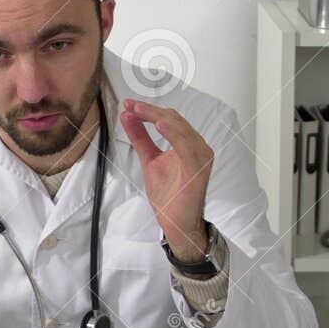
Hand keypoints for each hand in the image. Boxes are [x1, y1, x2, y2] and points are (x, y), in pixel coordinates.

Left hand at [119, 98, 212, 260]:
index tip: (129, 104)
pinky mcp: (198, 169)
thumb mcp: (149, 160)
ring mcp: (200, 157)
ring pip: (180, 128)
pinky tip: (158, 124)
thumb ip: (141, 138)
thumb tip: (128, 117)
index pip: (169, 119)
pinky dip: (173, 133)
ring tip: (139, 111)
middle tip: (131, 105)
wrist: (176, 223)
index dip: (149, 110)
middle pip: (174, 120)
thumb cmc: (169, 195)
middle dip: (151, 111)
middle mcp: (198, 147)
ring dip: (158, 117)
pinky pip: (186, 146)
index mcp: (188, 144)